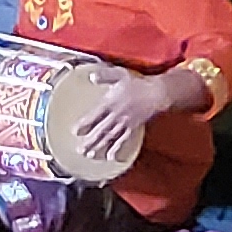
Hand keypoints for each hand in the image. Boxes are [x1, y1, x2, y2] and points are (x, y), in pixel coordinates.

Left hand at [70, 70, 187, 168]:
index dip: (84, 124)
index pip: (94, 115)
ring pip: (110, 137)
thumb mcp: (119, 74)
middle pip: (101, 130)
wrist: (156, 93)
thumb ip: (105, 75)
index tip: (75, 132)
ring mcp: (124, 123)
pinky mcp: (132, 128)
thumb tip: (91, 76)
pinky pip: (123, 140)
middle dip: (90, 141)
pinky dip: (116, 148)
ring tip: (90, 155)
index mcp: (110, 102)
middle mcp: (116, 115)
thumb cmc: (137, 83)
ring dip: (99, 146)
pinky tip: (110, 156)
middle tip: (80, 150)